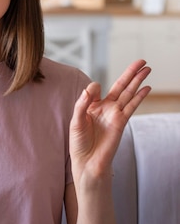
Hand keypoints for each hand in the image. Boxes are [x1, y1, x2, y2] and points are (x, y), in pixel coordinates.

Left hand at [70, 59, 150, 178]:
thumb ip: (82, 104)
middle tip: (142, 61)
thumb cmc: (79, 144)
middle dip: (130, 73)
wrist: (87, 163)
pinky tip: (147, 87)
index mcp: (91, 106)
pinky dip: (140, 96)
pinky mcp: (121, 122)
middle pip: (120, 86)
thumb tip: (91, 87)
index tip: (91, 92)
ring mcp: (115, 114)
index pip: (95, 89)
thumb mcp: (75, 121)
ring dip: (138, 81)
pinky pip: (132, 106)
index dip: (93, 89)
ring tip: (147, 68)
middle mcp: (105, 108)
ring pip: (129, 93)